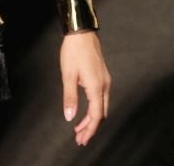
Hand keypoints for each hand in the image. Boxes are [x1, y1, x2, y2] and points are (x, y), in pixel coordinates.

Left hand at [60, 31, 110, 146]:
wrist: (82, 33)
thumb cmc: (74, 52)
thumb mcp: (68, 76)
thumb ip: (70, 98)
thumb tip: (70, 117)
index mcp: (96, 87)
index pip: (96, 115)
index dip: (89, 129)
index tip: (82, 140)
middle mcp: (104, 85)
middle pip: (101, 113)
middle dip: (91, 128)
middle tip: (80, 139)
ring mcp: (105, 81)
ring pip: (101, 107)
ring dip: (92, 120)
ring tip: (80, 130)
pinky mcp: (102, 77)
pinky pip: (100, 99)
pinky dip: (93, 110)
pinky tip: (84, 113)